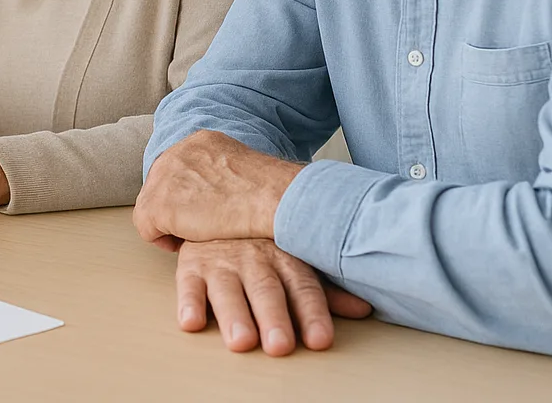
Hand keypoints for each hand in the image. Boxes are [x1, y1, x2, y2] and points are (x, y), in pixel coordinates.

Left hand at [134, 130, 302, 246]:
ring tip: (194, 236)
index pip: (176, 169)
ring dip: (169, 225)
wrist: (272, 198)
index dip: (185, 195)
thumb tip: (211, 196)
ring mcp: (164, 177)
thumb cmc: (268, 193)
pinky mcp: (159, 204)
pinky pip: (146, 227)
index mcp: (199, 142)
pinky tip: (186, 243)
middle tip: (196, 228)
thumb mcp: (239, 171)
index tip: (200, 212)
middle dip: (174, 209)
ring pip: (151, 206)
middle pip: (158, 186)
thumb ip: (218, 176)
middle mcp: (177, 153)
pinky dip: (162, 240)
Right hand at [174, 239, 371, 355]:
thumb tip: (363, 309)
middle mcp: (254, 258)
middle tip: (280, 345)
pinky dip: (188, 303)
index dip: (312, 313)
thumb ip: (325, 289)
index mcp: (285, 258)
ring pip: (228, 289)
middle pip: (266, 290)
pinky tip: (192, 321)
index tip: (319, 339)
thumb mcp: (295, 258)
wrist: (216, 206)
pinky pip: (187, 283)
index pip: (304, 288)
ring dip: (234, 315)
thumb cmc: (262, 243)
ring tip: (242, 340)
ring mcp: (221, 261)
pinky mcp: (191, 266)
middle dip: (273, 317)